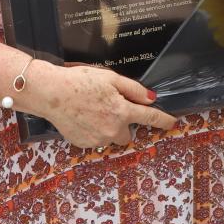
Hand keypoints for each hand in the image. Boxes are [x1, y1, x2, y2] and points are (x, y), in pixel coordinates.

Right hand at [32, 64, 175, 149]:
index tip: (172, 123)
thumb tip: (151, 99)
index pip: (150, 118)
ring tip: (92, 112)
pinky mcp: (84, 144)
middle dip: (124, 124)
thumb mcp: (110, 79)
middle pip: (128, 134)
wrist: (51, 93)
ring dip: (108, 129)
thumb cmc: (80, 82)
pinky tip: (83, 118)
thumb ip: (133, 90)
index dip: (163, 120)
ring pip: (111, 138)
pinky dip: (94, 132)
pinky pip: (96, 140)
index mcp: (122, 111)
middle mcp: (113, 129)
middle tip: (109, 109)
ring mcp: (98, 140)